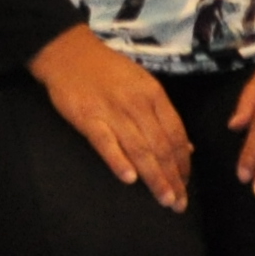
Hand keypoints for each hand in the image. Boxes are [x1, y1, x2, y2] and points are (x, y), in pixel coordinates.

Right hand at [32, 24, 192, 213]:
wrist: (68, 51)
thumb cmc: (108, 70)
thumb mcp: (142, 84)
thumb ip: (163, 115)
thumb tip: (187, 147)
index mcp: (153, 94)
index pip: (175, 134)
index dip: (183, 162)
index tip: (185, 184)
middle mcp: (137, 104)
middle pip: (161, 147)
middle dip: (173, 178)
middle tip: (179, 204)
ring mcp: (112, 111)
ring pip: (140, 149)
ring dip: (155, 177)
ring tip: (164, 199)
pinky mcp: (87, 117)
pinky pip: (106, 143)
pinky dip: (118, 161)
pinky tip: (129, 179)